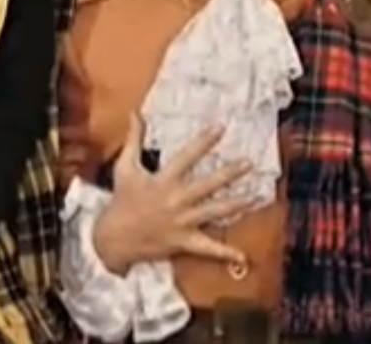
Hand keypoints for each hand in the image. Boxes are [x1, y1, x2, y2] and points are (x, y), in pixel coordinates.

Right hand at [92, 114, 253, 272]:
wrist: (114, 238)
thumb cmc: (121, 199)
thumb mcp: (125, 167)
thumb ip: (133, 139)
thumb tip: (134, 113)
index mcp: (163, 181)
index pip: (187, 156)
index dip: (204, 141)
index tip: (220, 128)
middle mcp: (176, 200)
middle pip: (208, 185)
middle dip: (229, 174)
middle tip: (249, 163)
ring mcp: (182, 222)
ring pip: (214, 212)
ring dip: (236, 204)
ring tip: (256, 196)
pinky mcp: (184, 242)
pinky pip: (207, 248)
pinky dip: (225, 254)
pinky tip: (243, 257)